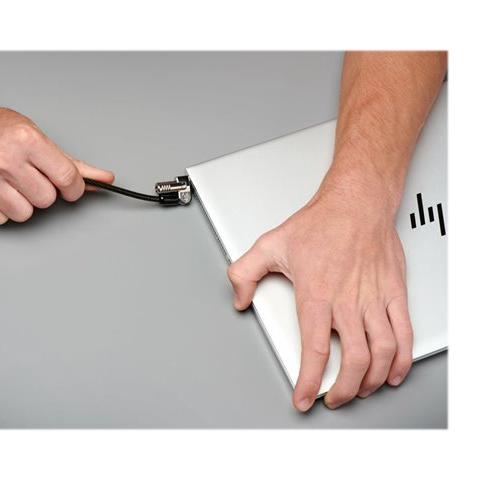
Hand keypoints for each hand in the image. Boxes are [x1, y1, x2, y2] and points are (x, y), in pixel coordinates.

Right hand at [0, 103, 113, 223]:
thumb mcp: (40, 137)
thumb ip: (73, 164)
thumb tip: (104, 180)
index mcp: (27, 141)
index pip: (67, 179)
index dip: (74, 188)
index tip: (69, 187)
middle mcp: (4, 159)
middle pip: (46, 200)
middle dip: (44, 192)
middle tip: (31, 177)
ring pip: (24, 214)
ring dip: (23, 203)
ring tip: (12, 183)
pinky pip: (1, 219)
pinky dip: (2, 209)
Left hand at [226, 182, 412, 410]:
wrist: (356, 201)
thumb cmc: (320, 222)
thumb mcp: (269, 245)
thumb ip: (245, 273)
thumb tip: (238, 296)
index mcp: (317, 294)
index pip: (313, 349)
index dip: (308, 380)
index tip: (304, 396)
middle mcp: (347, 301)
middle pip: (352, 360)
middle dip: (343, 389)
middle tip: (333, 397)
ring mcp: (373, 298)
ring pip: (380, 352)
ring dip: (371, 379)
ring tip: (360, 389)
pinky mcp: (393, 293)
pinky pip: (403, 333)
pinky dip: (400, 358)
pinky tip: (392, 370)